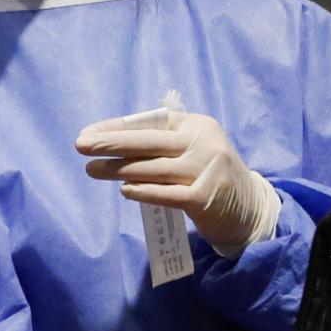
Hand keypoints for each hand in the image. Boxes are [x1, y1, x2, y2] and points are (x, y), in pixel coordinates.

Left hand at [75, 106, 279, 255]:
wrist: (250, 209)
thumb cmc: (209, 175)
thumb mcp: (193, 149)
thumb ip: (163, 143)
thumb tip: (113, 142)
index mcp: (197, 124)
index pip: (151, 121)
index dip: (118, 126)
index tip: (89, 132)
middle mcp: (203, 142)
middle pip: (149, 142)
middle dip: (111, 143)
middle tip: (81, 145)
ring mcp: (206, 169)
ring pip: (154, 168)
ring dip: (119, 170)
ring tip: (92, 170)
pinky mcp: (206, 197)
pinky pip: (167, 194)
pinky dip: (144, 191)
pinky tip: (124, 191)